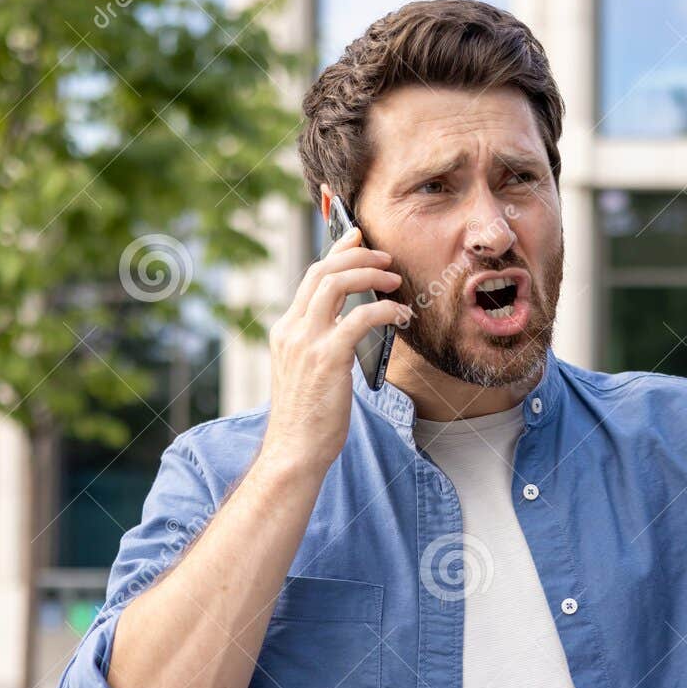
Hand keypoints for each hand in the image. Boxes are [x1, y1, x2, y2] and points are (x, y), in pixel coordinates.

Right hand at [261, 222, 412, 475]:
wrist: (295, 451)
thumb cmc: (309, 418)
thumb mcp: (309, 372)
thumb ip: (322, 344)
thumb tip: (353, 325)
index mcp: (285, 330)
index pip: (311, 277)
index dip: (337, 252)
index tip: (358, 236)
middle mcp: (291, 329)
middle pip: (323, 271)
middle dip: (358, 255)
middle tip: (387, 258)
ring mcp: (306, 342)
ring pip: (337, 284)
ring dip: (371, 274)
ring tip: (395, 280)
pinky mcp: (327, 358)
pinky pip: (360, 318)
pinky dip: (385, 310)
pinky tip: (401, 316)